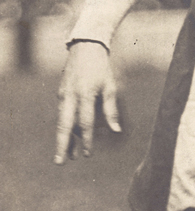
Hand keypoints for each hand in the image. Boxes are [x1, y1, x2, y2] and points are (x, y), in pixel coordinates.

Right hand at [55, 43, 120, 163]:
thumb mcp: (110, 86)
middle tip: (61, 162)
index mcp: (84, 94)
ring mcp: (63, 94)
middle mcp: (70, 96)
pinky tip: (69, 138)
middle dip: (62, 145)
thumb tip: (116, 130)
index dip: (86, 140)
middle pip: (64, 125)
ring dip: (64, 139)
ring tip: (66, 156)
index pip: (85, 122)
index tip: (88, 154)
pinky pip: (63, 114)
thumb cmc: (101, 68)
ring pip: (61, 121)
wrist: (85, 47)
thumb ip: (111, 109)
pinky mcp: (61, 93)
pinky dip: (65, 127)